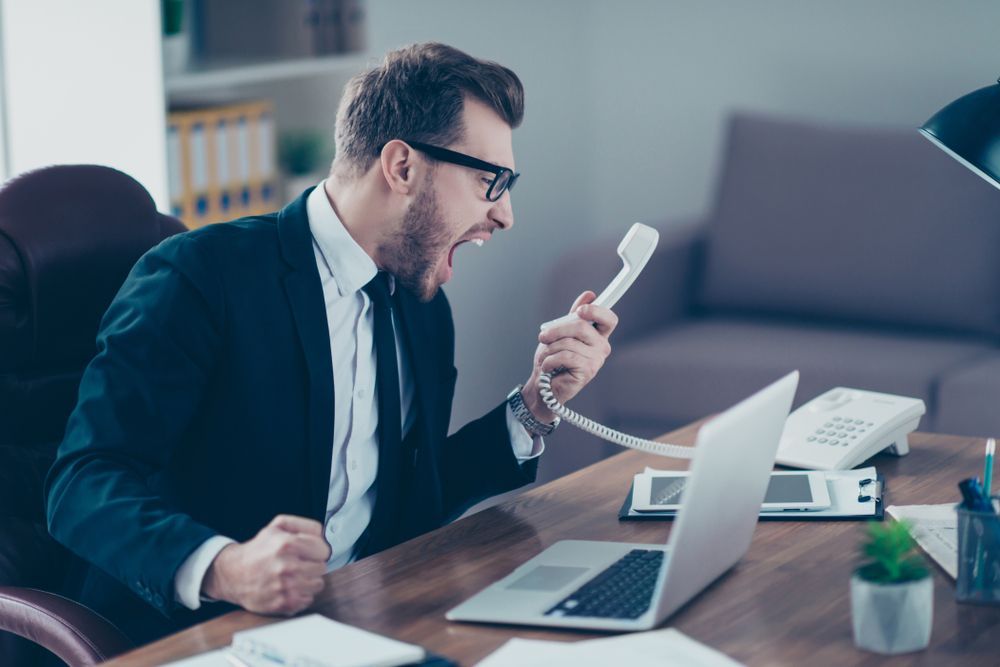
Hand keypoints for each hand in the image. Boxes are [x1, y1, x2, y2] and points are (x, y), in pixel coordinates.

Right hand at [202, 514, 330, 615]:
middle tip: (298, 563)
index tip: (309, 552)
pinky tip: (288, 587)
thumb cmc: (258, 549)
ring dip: (308, 580)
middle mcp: (288, 566)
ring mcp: (286, 587)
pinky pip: (308, 599)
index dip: (317, 550)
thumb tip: (324, 534)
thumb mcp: (278, 526)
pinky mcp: (284, 603)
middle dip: (312, 564)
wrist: (233, 574)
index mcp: (288, 544)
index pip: (324, 550)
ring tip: (293, 576)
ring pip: (318, 584)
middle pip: (322, 568)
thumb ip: (305, 525)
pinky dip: (301, 594)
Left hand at [521, 291, 616, 421]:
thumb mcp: (561, 333)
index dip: (597, 311)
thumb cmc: (553, 360)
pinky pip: (565, 356)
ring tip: (546, 356)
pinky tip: (548, 367)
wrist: (543, 385)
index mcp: (598, 336)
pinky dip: (550, 360)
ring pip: (569, 342)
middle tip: (543, 336)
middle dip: (557, 330)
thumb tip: (589, 294)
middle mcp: (602, 347)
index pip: (609, 319)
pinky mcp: (588, 371)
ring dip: (549, 348)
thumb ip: (574, 316)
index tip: (580, 311)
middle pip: (582, 326)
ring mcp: (596, 360)